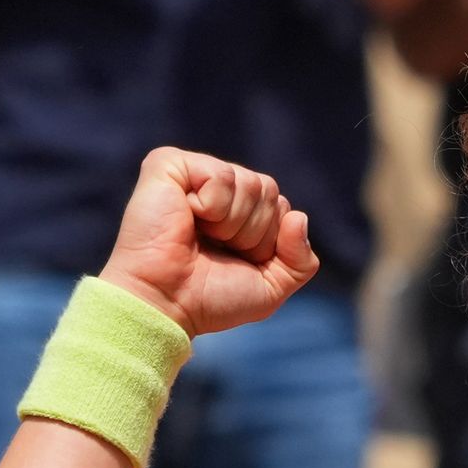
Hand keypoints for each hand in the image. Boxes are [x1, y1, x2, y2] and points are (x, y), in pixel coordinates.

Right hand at [99, 148, 319, 336]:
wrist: (166, 303)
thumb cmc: (209, 298)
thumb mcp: (271, 288)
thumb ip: (301, 260)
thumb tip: (298, 216)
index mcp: (239, 210)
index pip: (282, 207)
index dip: (267, 241)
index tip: (235, 259)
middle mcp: (218, 187)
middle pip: (269, 190)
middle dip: (252, 232)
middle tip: (215, 248)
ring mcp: (194, 173)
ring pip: (250, 183)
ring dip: (231, 223)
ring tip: (200, 235)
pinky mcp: (170, 164)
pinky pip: (222, 175)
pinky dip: (212, 206)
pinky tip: (188, 217)